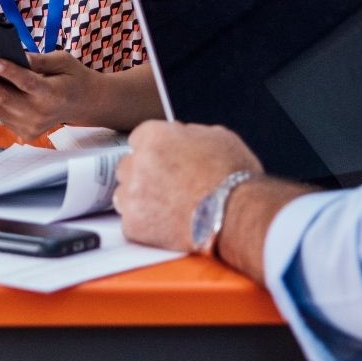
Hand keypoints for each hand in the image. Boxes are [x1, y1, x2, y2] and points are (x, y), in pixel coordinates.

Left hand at [0, 50, 100, 141]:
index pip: (28, 82)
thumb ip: (39, 60)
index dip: (10, 72)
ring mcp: (28, 126)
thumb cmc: (72, 76)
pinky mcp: (21, 131)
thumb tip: (13, 54)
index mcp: (53, 94)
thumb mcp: (63, 61)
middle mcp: (39, 114)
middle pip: (3, 97)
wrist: (84, 105)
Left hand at [114, 121, 261, 251]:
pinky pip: (132, 223)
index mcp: (154, 136)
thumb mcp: (216, 137)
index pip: (138, 140)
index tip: (162, 163)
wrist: (237, 214)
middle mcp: (137, 162)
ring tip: (168, 208)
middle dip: (143, 176)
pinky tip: (168, 224)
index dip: (154, 153)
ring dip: (140, 200)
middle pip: (128, 167)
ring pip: (123, 195)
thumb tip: (181, 137)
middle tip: (167, 188)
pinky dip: (146, 226)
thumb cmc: (233, 177)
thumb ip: (187, 134)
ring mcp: (132, 195)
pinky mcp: (134, 224)